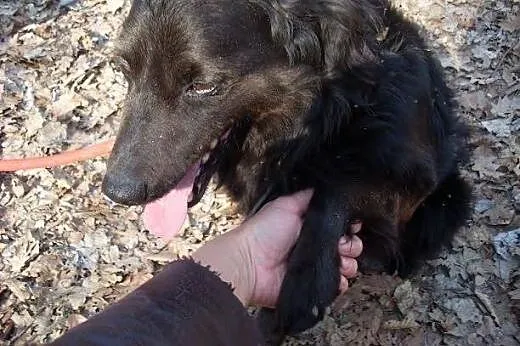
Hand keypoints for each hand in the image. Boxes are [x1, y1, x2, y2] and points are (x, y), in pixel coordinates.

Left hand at [192, 189, 362, 306]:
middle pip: (346, 245)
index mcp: (308, 227)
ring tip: (340, 260)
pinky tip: (337, 276)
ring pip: (345, 265)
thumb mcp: (285, 205)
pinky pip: (335, 285)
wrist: (249, 264)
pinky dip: (341, 282)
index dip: (348, 226)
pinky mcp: (311, 285)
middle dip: (351, 244)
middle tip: (342, 244)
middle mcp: (312, 247)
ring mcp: (312, 267)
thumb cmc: (263, 232)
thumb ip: (306, 197)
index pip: (337, 226)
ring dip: (349, 263)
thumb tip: (325, 189)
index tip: (352, 225)